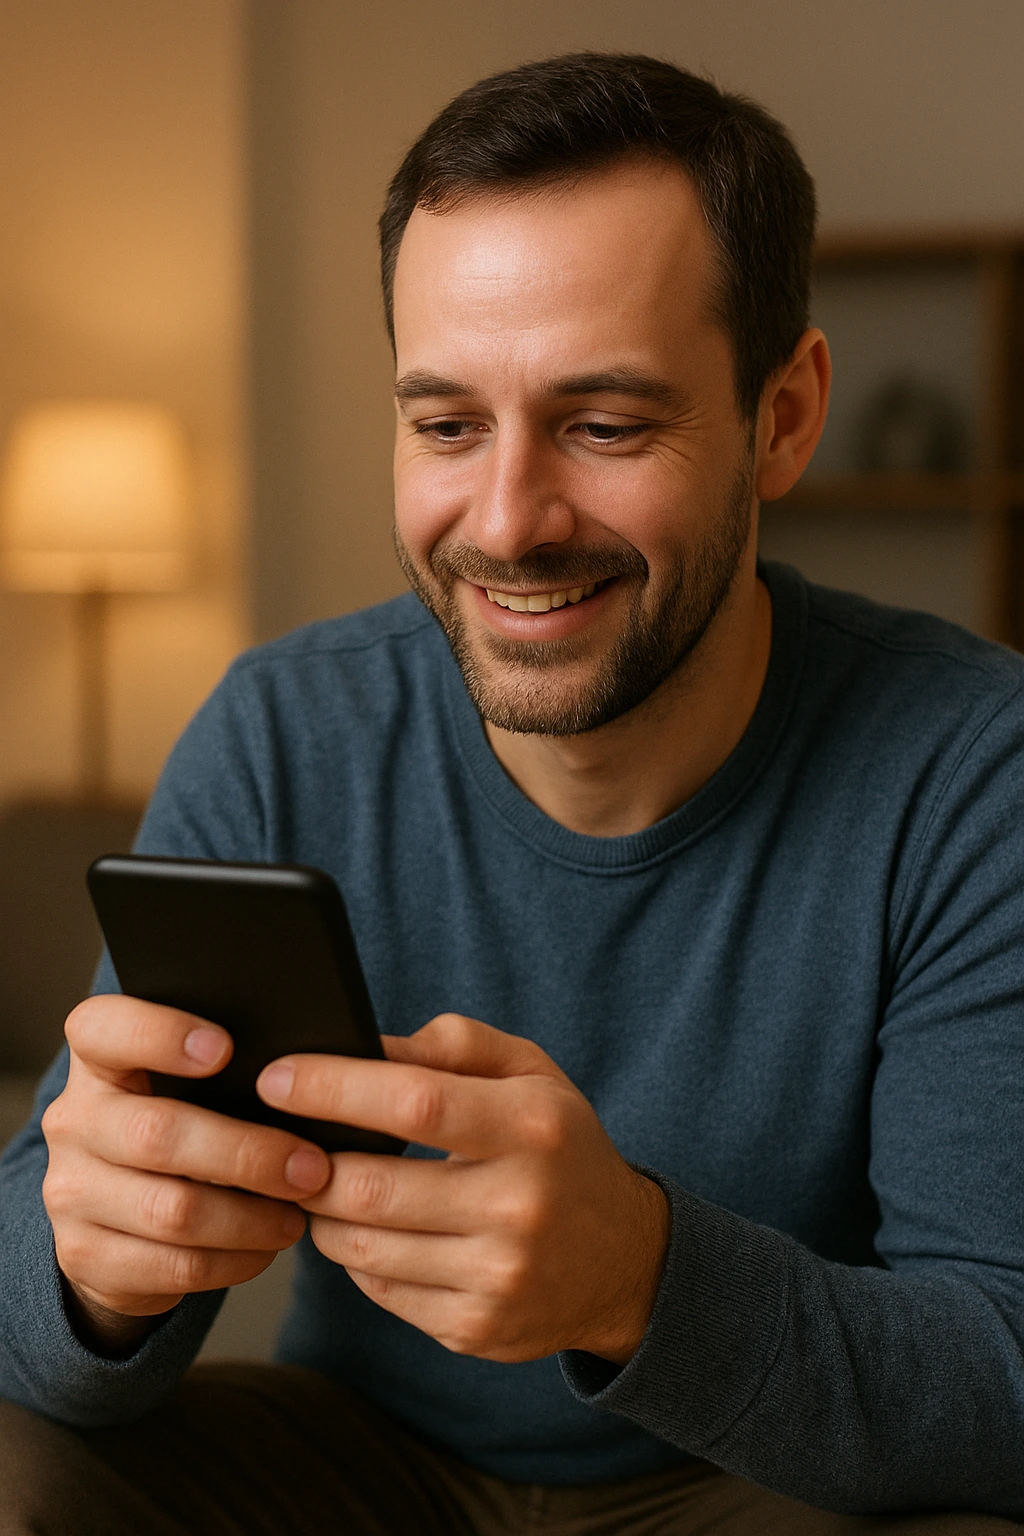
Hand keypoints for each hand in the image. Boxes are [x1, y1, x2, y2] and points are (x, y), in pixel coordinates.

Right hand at [42, 995, 330, 1353]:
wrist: (119, 1217)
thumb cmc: (182, 1125)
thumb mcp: (188, 1087)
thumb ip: (229, 1070)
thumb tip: (311, 1079)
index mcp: (98, 1061)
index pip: (103, 1028)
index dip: (161, 1034)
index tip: (227, 1048)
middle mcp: (74, 1121)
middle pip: (157, 1133)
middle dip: (248, 1154)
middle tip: (312, 1167)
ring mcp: (71, 1192)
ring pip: (171, 1210)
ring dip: (250, 1218)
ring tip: (298, 1213)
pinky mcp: (85, 1256)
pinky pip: (172, 1266)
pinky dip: (233, 1259)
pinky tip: (265, 1246)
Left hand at [256, 1013, 668, 1364]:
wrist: (625, 1260)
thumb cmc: (559, 1146)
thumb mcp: (530, 1073)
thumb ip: (453, 1044)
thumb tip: (364, 1046)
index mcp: (530, 1127)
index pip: (412, 1102)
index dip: (332, 1088)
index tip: (276, 1077)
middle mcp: (518, 1205)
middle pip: (370, 1187)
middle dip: (306, 1164)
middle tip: (284, 1143)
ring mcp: (497, 1277)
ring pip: (362, 1247)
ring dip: (321, 1213)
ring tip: (321, 1184)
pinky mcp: (476, 1328)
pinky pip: (380, 1290)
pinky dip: (356, 1257)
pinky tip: (366, 1230)